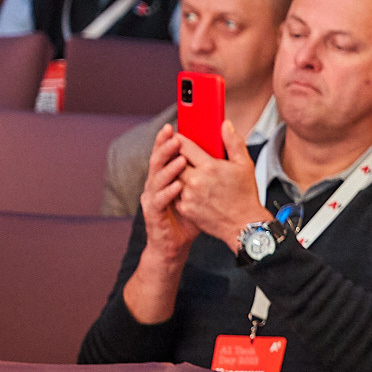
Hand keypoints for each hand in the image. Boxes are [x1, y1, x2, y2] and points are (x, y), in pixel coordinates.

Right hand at [138, 127, 199, 265]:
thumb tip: (219, 152)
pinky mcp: (153, 213)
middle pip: (156, 161)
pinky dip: (167, 192)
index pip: (165, 153)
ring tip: (180, 159)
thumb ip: (207, 172)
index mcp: (166, 176)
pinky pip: (158, 201)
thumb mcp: (201, 191)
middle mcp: (155, 184)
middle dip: (164, 148)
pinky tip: (177, 186)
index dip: (167, 140)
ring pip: (156, 179)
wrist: (176, 243)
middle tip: (175, 137)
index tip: (175, 127)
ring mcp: (152, 198)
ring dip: (168, 168)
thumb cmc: (189, 215)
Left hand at [173, 117, 269, 247]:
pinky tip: (189, 189)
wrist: (243, 225)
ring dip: (177, 174)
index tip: (176, 137)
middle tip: (179, 154)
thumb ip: (233, 142)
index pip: (183, 146)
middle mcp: (196, 180)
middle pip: (174, 161)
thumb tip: (225, 125)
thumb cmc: (245, 195)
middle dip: (176, 156)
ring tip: (187, 173)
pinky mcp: (185, 208)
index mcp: (209, 167)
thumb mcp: (245, 165)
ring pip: (173, 178)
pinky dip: (179, 190)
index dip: (178, 139)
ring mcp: (188, 196)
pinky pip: (175, 194)